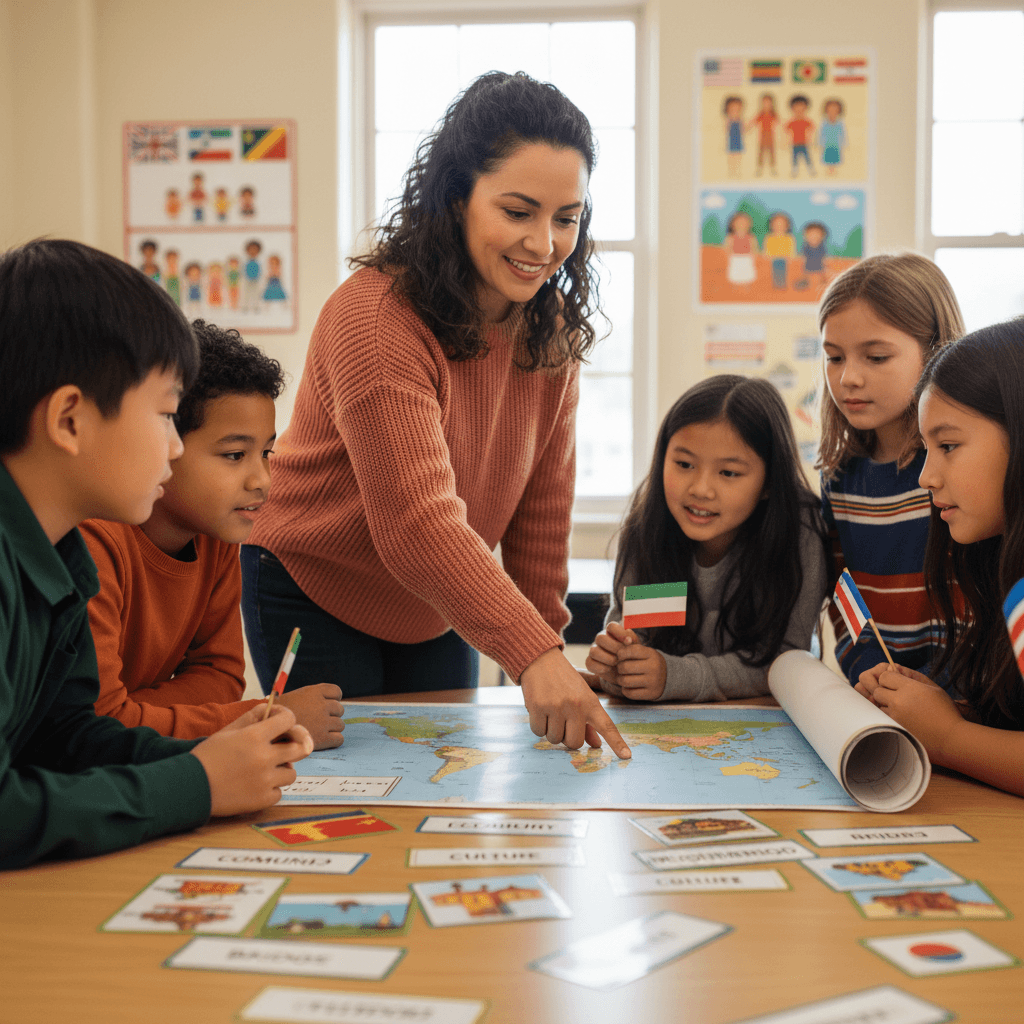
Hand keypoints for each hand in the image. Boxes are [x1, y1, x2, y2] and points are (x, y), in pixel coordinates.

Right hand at [191, 704, 313, 815]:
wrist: (189, 787)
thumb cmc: (207, 756)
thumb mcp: (228, 731)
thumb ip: (252, 718)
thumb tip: (271, 708)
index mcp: (254, 736)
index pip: (289, 720)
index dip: (287, 719)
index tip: (282, 723)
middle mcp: (264, 757)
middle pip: (300, 747)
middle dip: (294, 745)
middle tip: (284, 748)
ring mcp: (265, 780)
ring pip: (291, 772)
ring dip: (282, 770)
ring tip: (265, 770)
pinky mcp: (262, 800)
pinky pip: (279, 792)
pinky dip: (270, 790)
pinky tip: (256, 786)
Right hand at [278, 683, 343, 749]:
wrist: (265, 730)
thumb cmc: (276, 715)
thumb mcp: (294, 697)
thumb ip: (310, 698)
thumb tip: (326, 702)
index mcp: (314, 692)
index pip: (336, 692)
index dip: (332, 699)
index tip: (324, 706)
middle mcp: (321, 705)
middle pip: (339, 709)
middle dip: (331, 715)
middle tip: (318, 722)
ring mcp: (323, 722)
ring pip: (340, 725)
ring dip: (332, 728)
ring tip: (318, 732)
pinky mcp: (323, 738)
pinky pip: (339, 739)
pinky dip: (333, 741)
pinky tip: (322, 741)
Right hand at [520, 647, 630, 757]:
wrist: (541, 659)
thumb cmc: (564, 680)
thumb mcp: (581, 696)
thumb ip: (589, 722)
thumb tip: (596, 745)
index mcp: (591, 702)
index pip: (607, 726)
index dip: (617, 743)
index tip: (627, 756)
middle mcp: (576, 705)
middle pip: (574, 743)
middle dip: (567, 738)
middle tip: (562, 722)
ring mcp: (557, 706)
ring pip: (554, 739)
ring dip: (551, 731)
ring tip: (550, 712)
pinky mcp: (538, 706)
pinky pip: (538, 732)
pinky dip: (538, 726)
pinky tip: (539, 710)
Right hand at [584, 621, 632, 686]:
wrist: (626, 671)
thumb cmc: (630, 655)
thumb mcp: (635, 646)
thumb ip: (632, 640)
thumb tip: (628, 640)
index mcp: (612, 632)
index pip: (611, 626)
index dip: (620, 633)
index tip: (629, 642)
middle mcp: (601, 639)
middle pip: (600, 638)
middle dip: (614, 648)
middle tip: (623, 655)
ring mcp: (594, 650)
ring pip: (593, 651)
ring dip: (607, 658)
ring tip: (617, 663)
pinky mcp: (590, 662)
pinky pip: (589, 663)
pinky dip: (600, 667)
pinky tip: (609, 669)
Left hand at [615, 640, 667, 700]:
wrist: (668, 677)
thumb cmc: (649, 662)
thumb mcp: (644, 652)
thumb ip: (631, 647)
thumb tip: (618, 646)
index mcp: (651, 654)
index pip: (630, 651)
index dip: (621, 654)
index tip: (621, 657)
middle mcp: (654, 667)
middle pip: (625, 667)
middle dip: (619, 668)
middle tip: (621, 668)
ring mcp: (653, 681)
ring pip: (625, 681)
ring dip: (620, 680)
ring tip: (623, 677)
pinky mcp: (651, 694)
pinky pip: (629, 693)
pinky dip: (625, 690)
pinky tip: (628, 686)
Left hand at [861, 665, 965, 759]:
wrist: (951, 737)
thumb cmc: (945, 711)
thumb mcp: (933, 688)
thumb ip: (912, 676)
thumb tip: (893, 668)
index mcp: (909, 688)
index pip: (884, 676)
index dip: (890, 679)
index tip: (897, 683)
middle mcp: (899, 701)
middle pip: (877, 691)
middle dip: (884, 691)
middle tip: (897, 696)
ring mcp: (895, 716)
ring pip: (879, 706)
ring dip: (886, 705)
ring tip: (904, 710)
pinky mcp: (895, 728)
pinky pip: (884, 719)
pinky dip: (890, 717)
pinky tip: (903, 719)